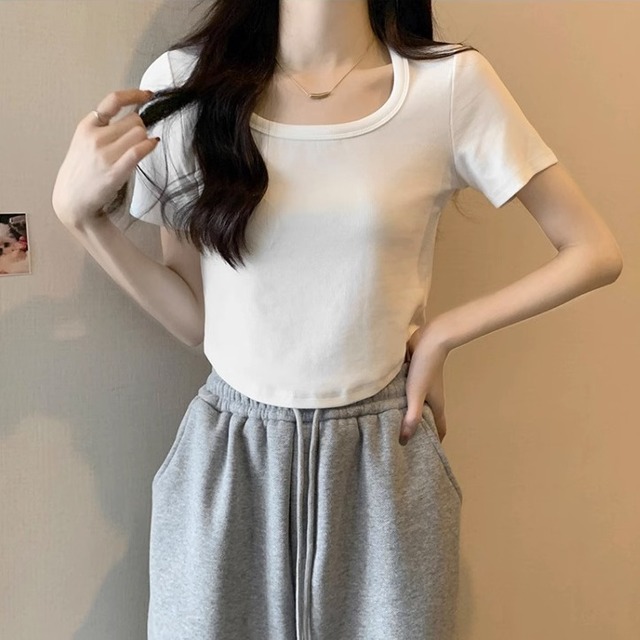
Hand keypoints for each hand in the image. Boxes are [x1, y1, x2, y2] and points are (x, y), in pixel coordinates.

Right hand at [52, 89, 158, 227]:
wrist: (72, 200)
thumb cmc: (83, 171)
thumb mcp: (86, 142)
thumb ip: (105, 128)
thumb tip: (135, 114)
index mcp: (87, 126)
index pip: (113, 100)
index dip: (135, 95)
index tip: (149, 95)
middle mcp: (95, 137)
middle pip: (135, 120)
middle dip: (141, 128)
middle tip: (138, 141)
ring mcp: (104, 154)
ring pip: (140, 133)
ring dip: (144, 139)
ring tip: (138, 150)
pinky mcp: (114, 171)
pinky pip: (138, 151)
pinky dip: (149, 145)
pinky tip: (154, 144)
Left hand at [400, 325, 449, 445]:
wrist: (428, 339)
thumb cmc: (425, 368)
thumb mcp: (416, 394)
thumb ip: (411, 417)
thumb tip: (405, 440)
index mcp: (436, 405)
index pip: (440, 428)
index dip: (435, 441)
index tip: (426, 452)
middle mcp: (431, 397)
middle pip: (427, 418)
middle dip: (419, 430)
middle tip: (404, 442)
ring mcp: (423, 386)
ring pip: (417, 405)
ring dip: (408, 414)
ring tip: (392, 425)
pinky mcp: (413, 376)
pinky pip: (408, 393)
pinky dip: (401, 400)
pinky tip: (387, 403)